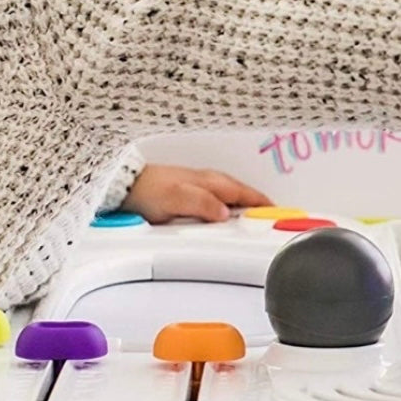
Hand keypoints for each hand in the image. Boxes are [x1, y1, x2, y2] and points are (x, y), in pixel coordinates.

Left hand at [121, 164, 272, 223]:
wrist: (121, 184)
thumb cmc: (145, 189)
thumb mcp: (176, 199)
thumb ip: (203, 204)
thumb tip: (225, 213)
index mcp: (211, 182)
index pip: (247, 194)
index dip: (264, 204)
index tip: (280, 213)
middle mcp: (208, 182)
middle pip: (242, 194)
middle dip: (259, 205)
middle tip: (272, 218)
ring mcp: (199, 186)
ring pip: (230, 197)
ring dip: (244, 206)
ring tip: (253, 219)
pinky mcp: (188, 193)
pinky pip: (217, 200)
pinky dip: (227, 207)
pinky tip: (223, 216)